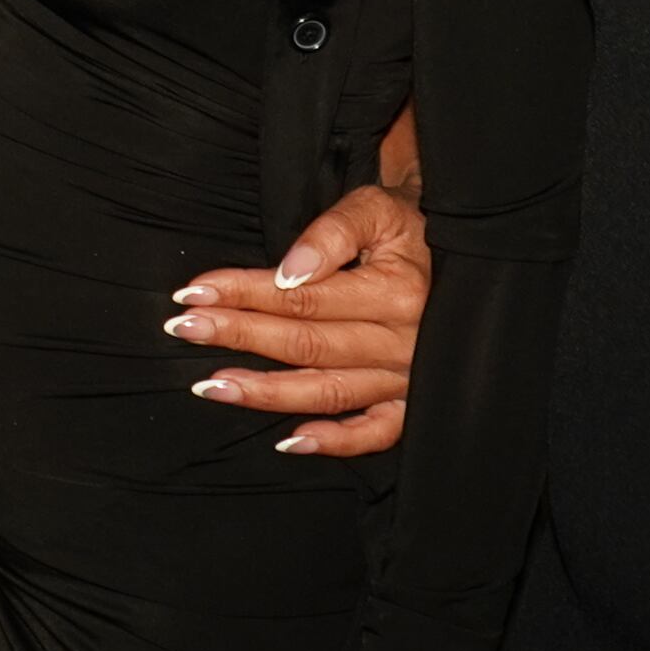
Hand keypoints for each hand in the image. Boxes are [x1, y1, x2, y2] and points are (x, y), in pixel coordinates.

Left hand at [170, 180, 429, 455]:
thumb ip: (332, 233)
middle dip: (239, 336)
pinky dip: (335, 442)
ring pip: (329, 392)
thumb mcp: (376, 208)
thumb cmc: (408, 226)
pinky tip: (289, 441)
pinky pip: (377, 433)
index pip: (302, 296)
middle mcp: (404, 341)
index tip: (192, 292)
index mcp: (395, 291)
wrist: (466, 251)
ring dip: (267, 393)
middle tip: (183, 329)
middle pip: (306, 344)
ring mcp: (410, 377)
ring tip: (212, 385)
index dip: (243, 293)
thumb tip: (286, 272)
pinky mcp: (415, 403)